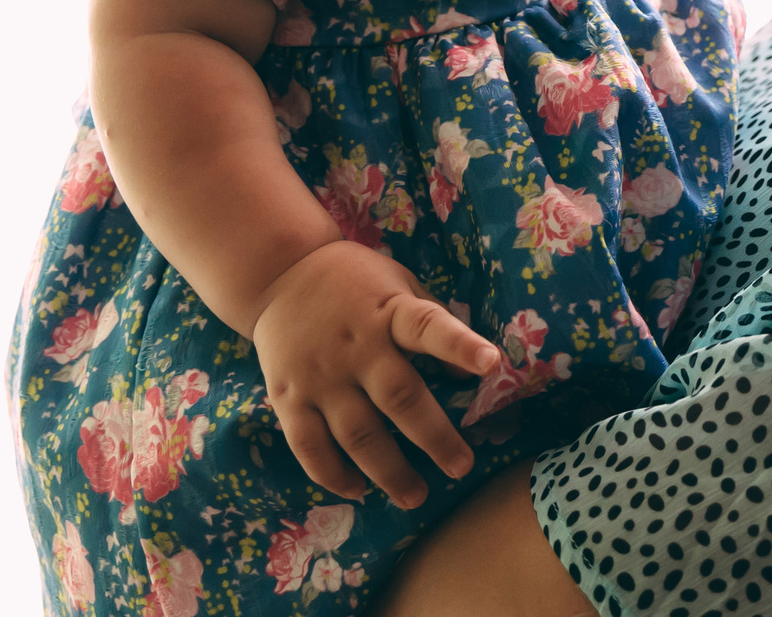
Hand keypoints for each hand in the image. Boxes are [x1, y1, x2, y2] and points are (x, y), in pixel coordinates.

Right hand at [249, 240, 499, 508]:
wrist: (279, 274)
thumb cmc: (356, 284)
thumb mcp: (400, 285)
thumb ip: (432, 323)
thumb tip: (473, 373)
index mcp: (390, 312)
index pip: (428, 327)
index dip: (460, 346)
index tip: (492, 364)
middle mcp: (355, 347)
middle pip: (398, 397)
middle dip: (433, 438)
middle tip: (460, 468)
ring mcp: (319, 376)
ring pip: (357, 434)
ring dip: (388, 471)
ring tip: (415, 497)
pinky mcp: (287, 398)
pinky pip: (309, 447)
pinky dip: (333, 474)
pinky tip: (358, 490)